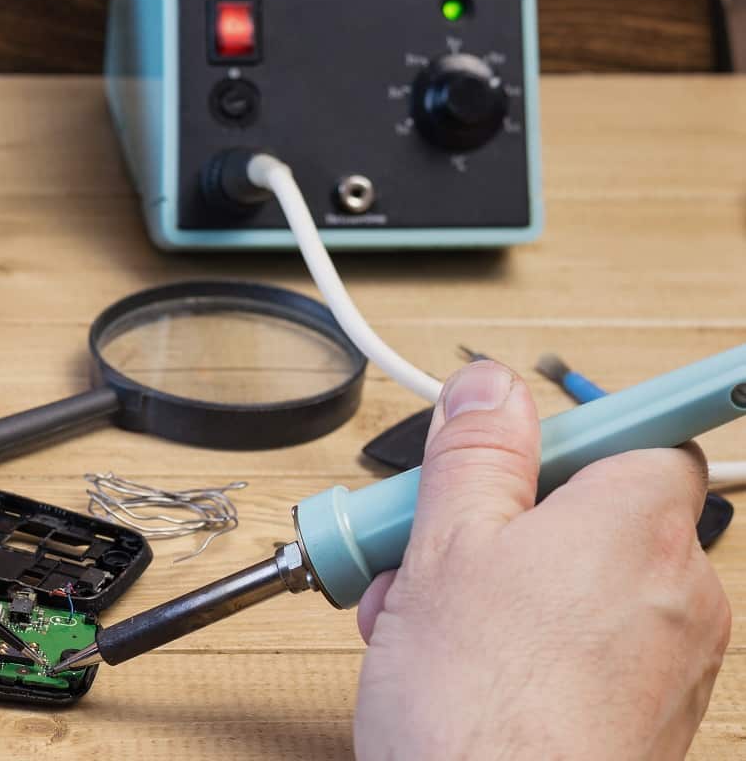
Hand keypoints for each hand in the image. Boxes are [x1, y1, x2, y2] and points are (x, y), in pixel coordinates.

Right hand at [354, 361, 729, 759]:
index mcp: (638, 522)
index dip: (566, 437)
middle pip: (594, 512)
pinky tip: (455, 664)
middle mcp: (679, 587)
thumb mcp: (444, 545)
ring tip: (423, 618)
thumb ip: (474, 453)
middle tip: (430, 542)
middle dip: (501, 521)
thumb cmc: (482, 708)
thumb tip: (492, 388)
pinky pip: (590, 645)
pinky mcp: (651, 714)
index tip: (519, 442)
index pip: (644, 435)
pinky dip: (529, 641)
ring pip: (579, 583)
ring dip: (499, 584)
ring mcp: (672, 658)